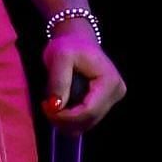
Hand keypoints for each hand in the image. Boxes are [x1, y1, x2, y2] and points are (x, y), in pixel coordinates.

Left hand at [41, 19, 124, 134]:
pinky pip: (88, 118)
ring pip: (89, 122)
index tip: (46, 108)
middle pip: (90, 119)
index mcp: (110, 82)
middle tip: (45, 109)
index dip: (67, 116)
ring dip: (67, 121)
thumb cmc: (68, 45)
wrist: (77, 39)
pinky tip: (59, 108)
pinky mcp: (105, 102)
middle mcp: (116, 92)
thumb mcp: (59, 58)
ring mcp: (113, 98)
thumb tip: (55, 107)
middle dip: (65, 120)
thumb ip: (58, 82)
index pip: (89, 110)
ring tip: (50, 106)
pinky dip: (72, 118)